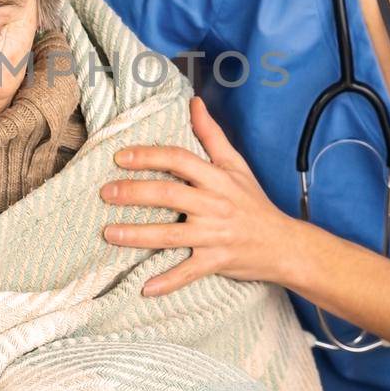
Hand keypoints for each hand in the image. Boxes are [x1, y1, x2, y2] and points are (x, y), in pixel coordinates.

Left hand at [100, 97, 299, 295]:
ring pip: (171, 234)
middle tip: (105, 192)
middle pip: (169, 194)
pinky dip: (168, 281)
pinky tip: (144, 288)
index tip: (121, 157)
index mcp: (217, 178)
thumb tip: (194, 102)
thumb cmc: (254, 202)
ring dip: (137, 235)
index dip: (149, 156)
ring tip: (109, 233)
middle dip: (134, 192)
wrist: (284, 244)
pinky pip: (189, 272)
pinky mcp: (216, 261)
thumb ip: (212, 135)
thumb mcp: (236, 165)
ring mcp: (215, 235)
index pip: (179, 160)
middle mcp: (214, 204)